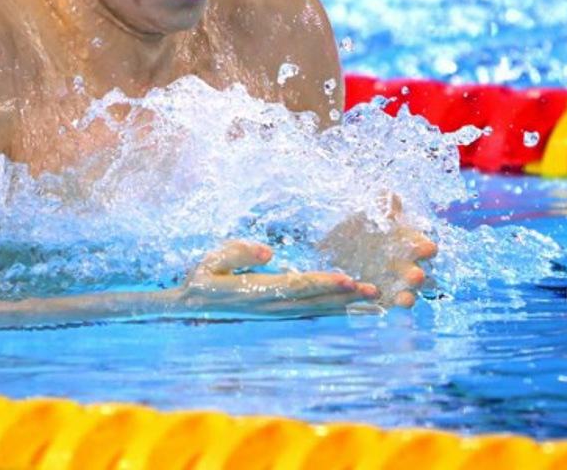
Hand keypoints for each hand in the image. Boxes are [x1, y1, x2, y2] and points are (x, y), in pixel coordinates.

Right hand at [176, 240, 379, 314]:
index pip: (295, 286)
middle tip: (374, 291)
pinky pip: (311, 313)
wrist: (191, 305)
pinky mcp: (279, 313)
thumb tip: (268, 253)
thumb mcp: (212, 259)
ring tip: (373, 300)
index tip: (347, 279)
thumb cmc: (202, 276)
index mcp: (255, 290)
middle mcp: (270, 306)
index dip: (322, 283)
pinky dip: (334, 311)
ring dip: (345, 306)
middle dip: (345, 297)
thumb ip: (238, 253)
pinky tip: (352, 308)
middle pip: (314, 301)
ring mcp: (276, 313)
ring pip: (316, 310)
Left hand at [319, 197, 437, 308]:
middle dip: (418, 276)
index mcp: (408, 245)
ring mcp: (395, 285)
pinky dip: (384, 306)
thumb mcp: (366, 214)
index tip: (427, 248)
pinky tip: (377, 301)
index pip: (425, 247)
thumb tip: (389, 194)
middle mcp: (405, 267)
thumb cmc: (358, 226)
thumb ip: (380, 205)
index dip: (426, 248)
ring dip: (408, 296)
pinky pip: (386, 306)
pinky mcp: (381, 299)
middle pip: (419, 274)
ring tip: (405, 299)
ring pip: (408, 295)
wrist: (334, 246)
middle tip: (416, 275)